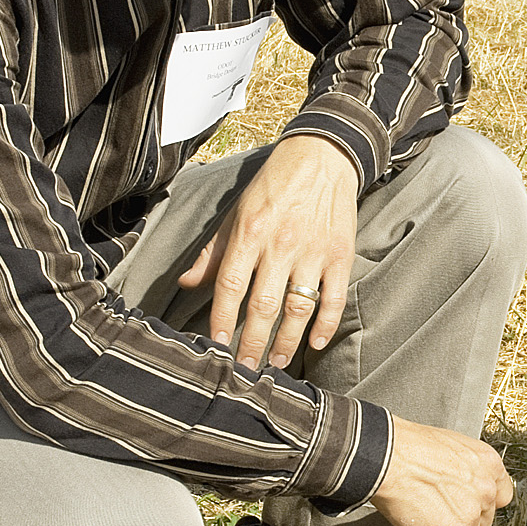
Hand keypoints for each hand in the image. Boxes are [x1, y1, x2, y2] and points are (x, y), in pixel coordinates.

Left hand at [178, 134, 359, 367]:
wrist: (323, 156)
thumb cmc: (273, 186)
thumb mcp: (237, 212)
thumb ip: (213, 251)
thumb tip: (186, 282)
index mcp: (250, 233)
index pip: (231, 285)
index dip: (222, 319)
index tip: (217, 346)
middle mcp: (281, 244)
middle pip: (263, 304)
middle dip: (252, 341)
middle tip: (245, 369)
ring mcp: (313, 252)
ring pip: (298, 308)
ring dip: (287, 341)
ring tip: (276, 362)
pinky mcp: (340, 254)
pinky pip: (333, 298)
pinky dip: (325, 324)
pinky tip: (315, 342)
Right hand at [369, 417, 515, 525]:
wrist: (387, 458)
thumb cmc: (407, 447)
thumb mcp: (449, 447)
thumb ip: (464, 471)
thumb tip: (457, 488)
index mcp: (488, 465)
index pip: (500, 497)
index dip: (480, 504)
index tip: (467, 507)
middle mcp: (486, 492)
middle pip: (481, 522)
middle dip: (460, 522)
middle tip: (435, 513)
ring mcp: (470, 517)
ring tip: (422, 522)